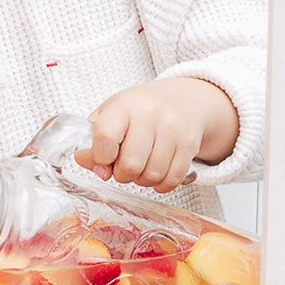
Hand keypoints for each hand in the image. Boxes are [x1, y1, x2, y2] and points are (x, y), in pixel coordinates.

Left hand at [74, 77, 238, 192]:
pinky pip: (172, 179)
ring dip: (142, 180)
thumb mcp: (110, 116)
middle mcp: (150, 114)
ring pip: (152, 176)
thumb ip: (94, 144)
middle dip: (122, 174)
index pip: (105, 135)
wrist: (180, 100)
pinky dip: (161, 184)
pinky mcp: (189, 144)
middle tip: (123, 166)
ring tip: (141, 167)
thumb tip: (98, 170)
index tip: (104, 159)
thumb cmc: (137, 111)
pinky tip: (157, 173)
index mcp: (124, 106)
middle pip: (130, 165)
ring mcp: (173, 129)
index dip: (101, 156)